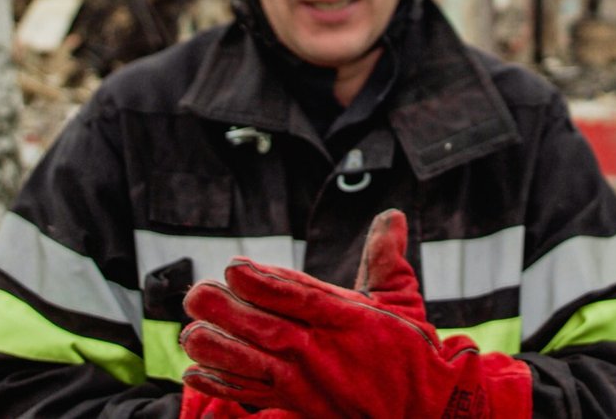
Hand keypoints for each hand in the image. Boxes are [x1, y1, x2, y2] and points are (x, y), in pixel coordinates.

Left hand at [180, 209, 531, 418]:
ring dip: (218, 349)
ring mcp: (308, 382)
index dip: (263, 283)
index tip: (233, 267)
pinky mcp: (298, 405)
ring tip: (191, 333)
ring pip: (254, 364)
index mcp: (348, 319)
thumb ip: (387, 257)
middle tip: (197, 295)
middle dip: (227, 312)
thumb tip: (391, 215)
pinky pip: (254, 394)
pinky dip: (224, 385)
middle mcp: (324, 350)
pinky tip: (198, 372)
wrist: (424, 412)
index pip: (299, 296)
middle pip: (268, 329)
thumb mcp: (403, 300)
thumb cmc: (412, 353)